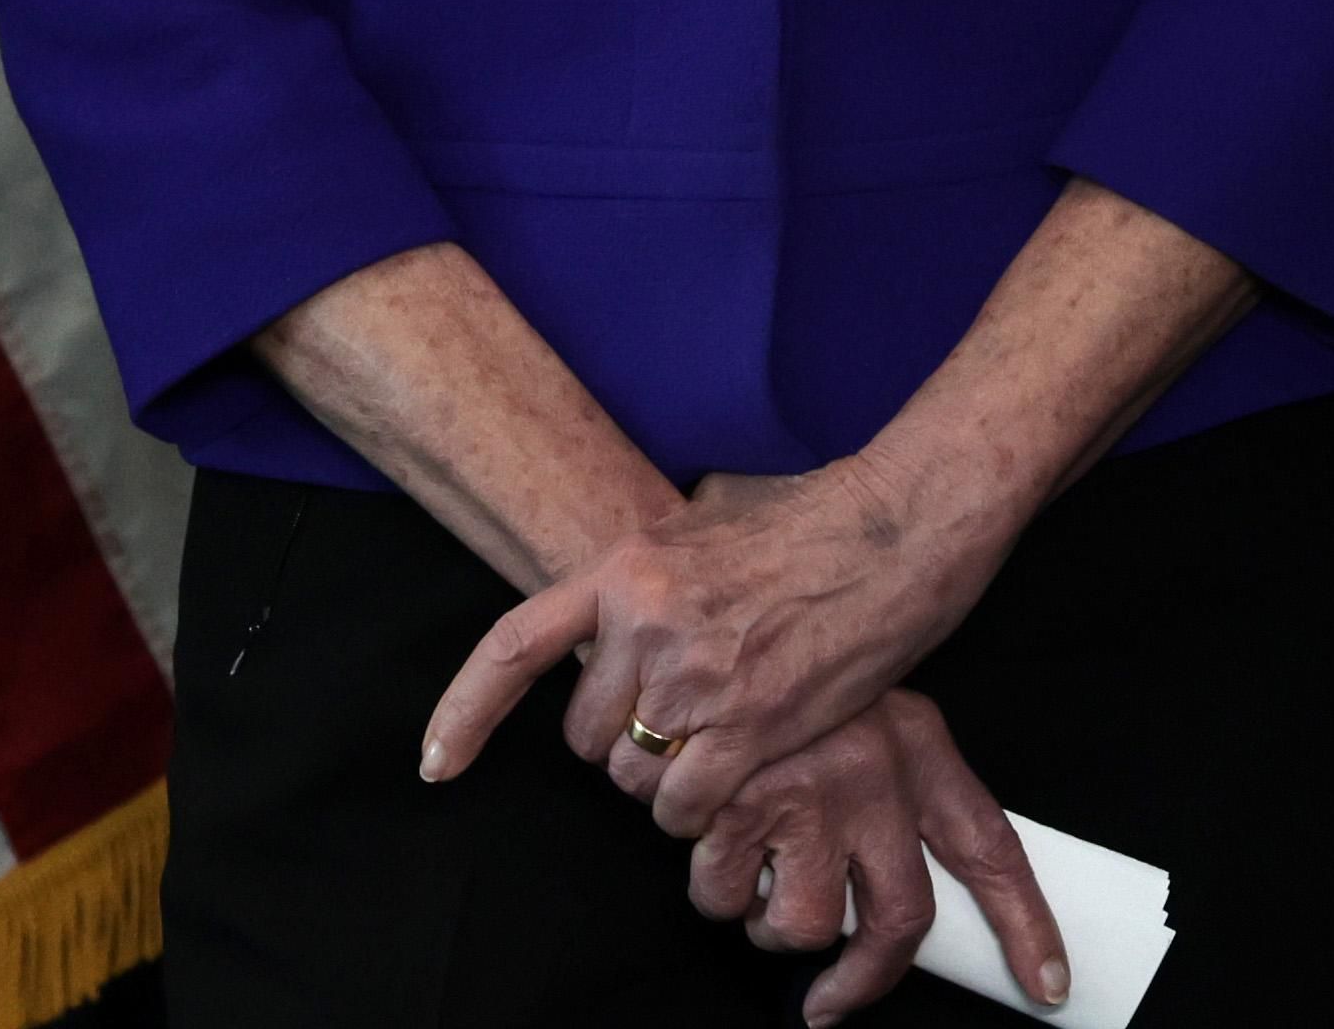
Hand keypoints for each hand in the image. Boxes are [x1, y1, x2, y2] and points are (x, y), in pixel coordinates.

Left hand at [421, 445, 1011, 838]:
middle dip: (624, 745)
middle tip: (682, 721)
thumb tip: (615, 626)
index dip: (465, 712)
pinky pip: (687, 806)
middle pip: (586, 737)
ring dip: (669, 782)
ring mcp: (696, 676)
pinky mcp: (749, 725)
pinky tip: (738, 776)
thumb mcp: (705, 526)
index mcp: (625, 566)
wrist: (897, 528)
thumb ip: (649, 580)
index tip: (435, 764)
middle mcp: (646, 622)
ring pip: (635, 780)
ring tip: (724, 739)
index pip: (516, 645)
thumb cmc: (812, 522)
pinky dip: (703, 811)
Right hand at [687, 686, 1064, 1021]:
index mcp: (921, 750)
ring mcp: (810, 797)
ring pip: (805, 925)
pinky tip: (713, 843)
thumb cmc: (789, 678)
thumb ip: (896, 791)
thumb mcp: (870, 714)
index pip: (991, 848)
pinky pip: (726, 902)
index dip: (1024, 924)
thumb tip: (888, 896)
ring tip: (756, 869)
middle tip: (832, 1000)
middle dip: (864, 980)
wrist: (707, 635)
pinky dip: (715, 889)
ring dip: (771, 921)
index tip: (1048, 982)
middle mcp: (878, 778)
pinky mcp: (738, 809)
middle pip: (901, 920)